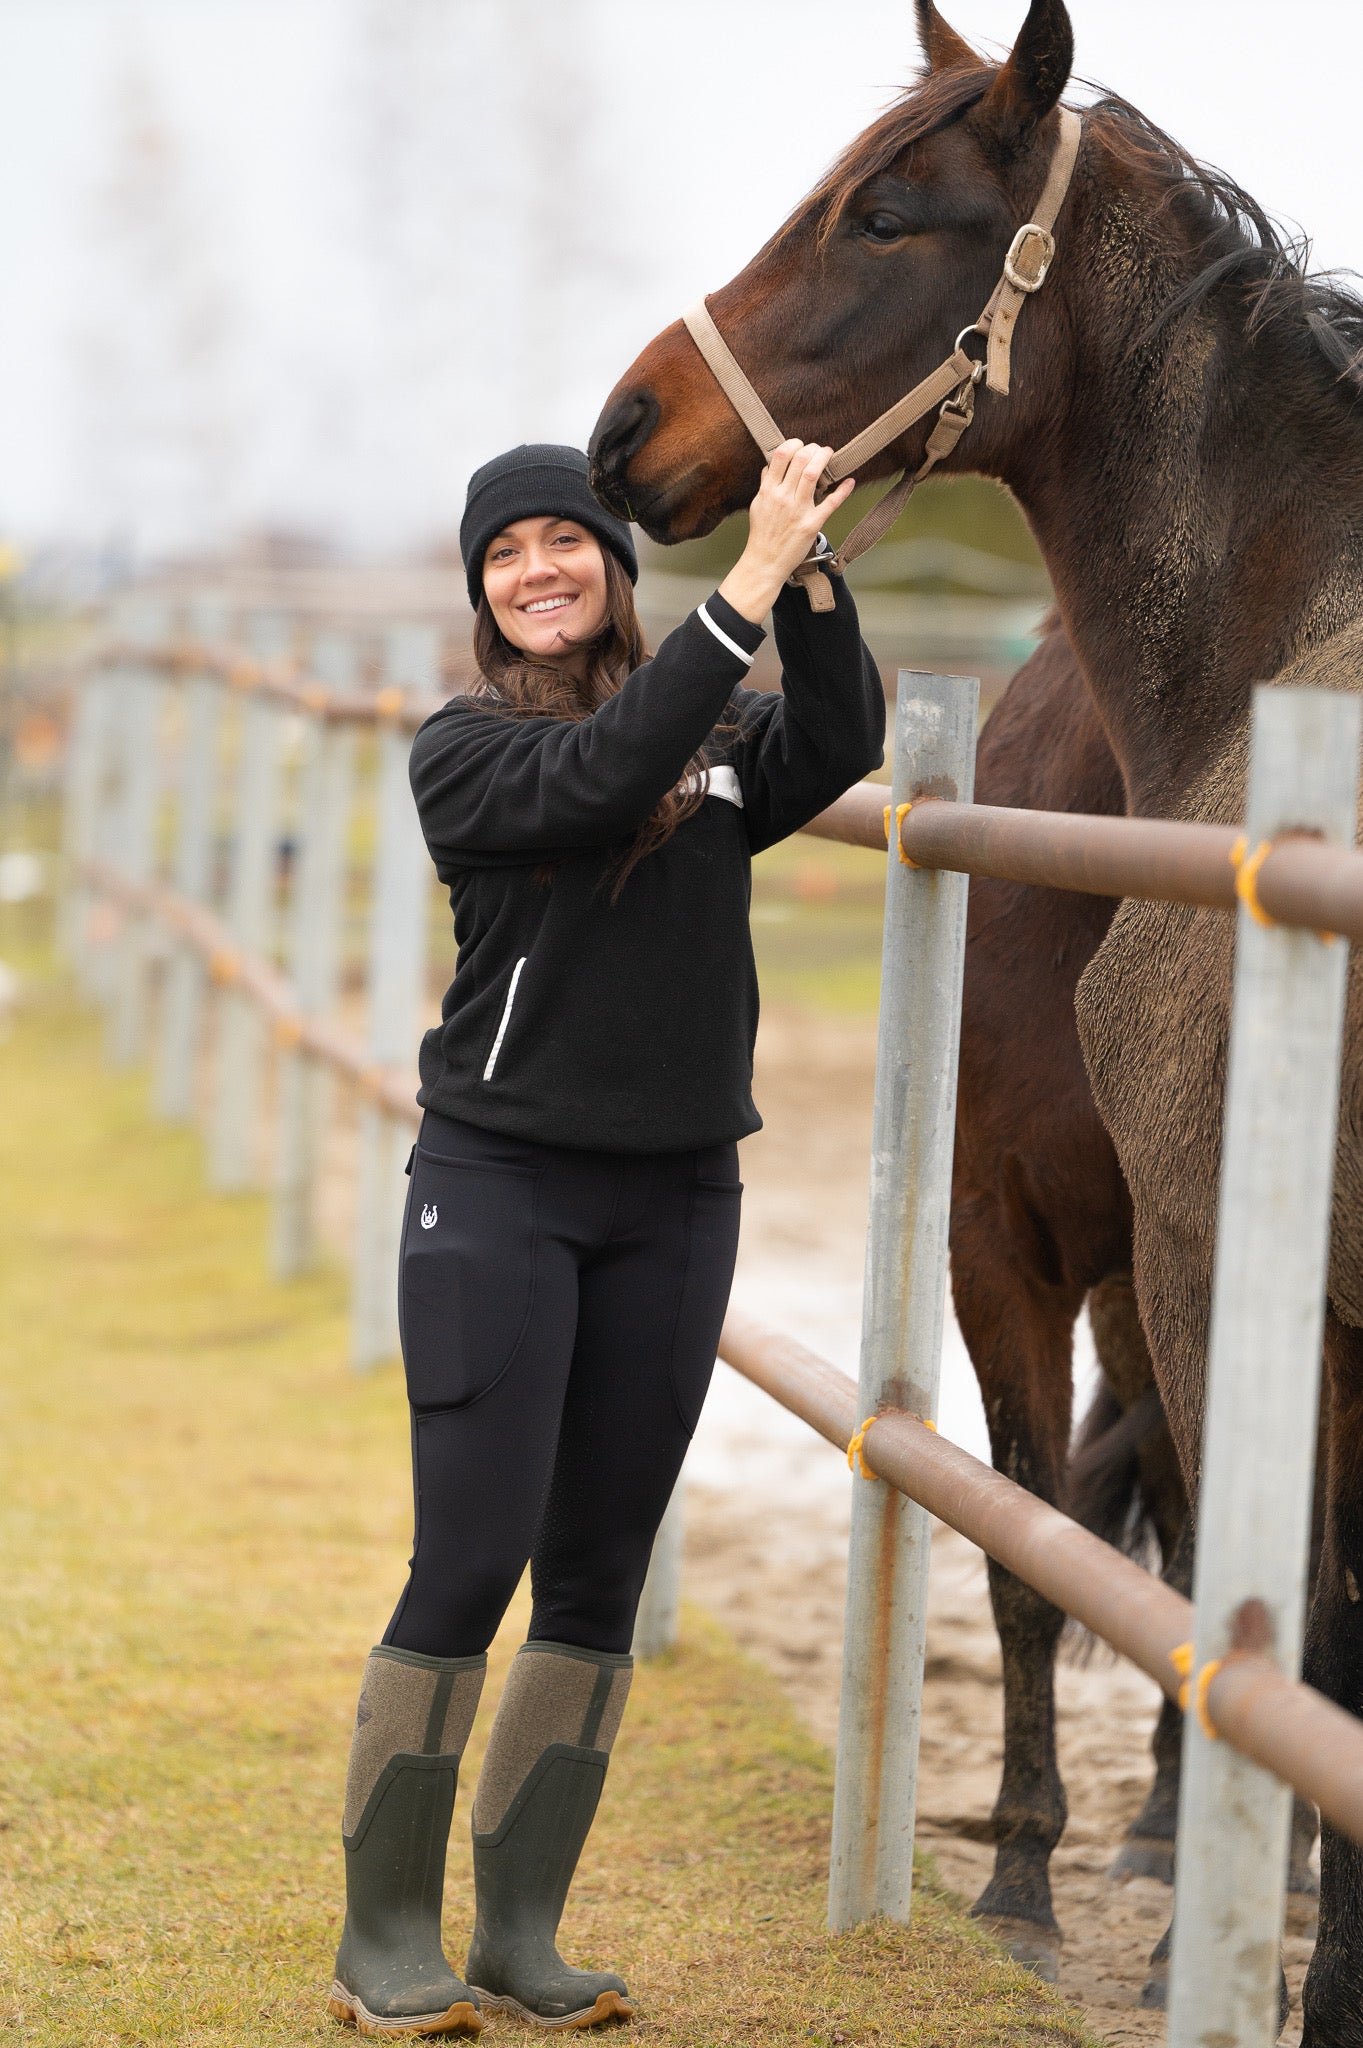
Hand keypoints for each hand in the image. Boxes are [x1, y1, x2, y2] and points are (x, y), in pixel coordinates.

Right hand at [717, 441, 855, 624]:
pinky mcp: (811, 524)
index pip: (781, 454)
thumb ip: (765, 484)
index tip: (801, 445)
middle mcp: (783, 497)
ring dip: (824, 459)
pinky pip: (830, 503)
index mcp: (769, 490)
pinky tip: (849, 481)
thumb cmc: (762, 535)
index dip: (794, 443)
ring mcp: (798, 510)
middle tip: (819, 450)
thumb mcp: (758, 505)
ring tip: (829, 455)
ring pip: (813, 474)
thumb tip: (770, 466)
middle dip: (813, 448)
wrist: (765, 563)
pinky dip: (843, 491)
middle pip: (800, 459)